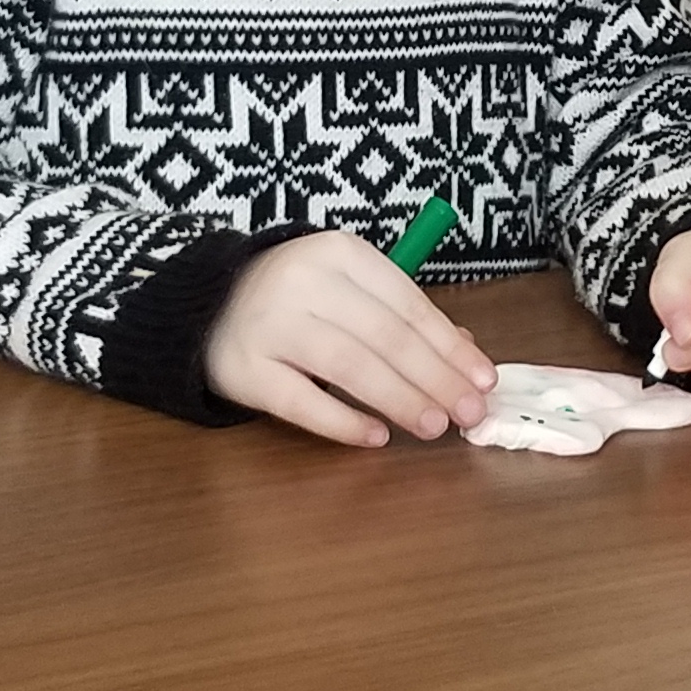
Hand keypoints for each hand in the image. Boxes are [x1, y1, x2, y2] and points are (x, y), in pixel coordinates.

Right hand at [204, 233, 498, 446]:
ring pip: (347, 365)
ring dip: (399, 398)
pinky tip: (376, 437)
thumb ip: (402, 317)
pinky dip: (342, 422)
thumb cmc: (297, 298)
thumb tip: (464, 356)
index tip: (484, 380)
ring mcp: (269, 325)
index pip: (407, 303)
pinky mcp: (243, 368)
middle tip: (469, 413)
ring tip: (434, 426)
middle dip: (435, 377)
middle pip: (384, 335)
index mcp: (339, 253)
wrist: (207, 306)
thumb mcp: (348, 290)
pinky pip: (300, 400)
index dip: (449, 345)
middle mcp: (302, 282)